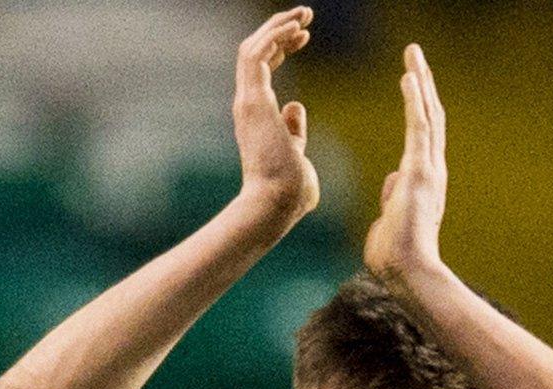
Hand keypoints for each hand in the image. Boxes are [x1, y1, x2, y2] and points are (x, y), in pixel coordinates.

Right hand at [235, 6, 318, 224]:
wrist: (275, 206)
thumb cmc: (289, 192)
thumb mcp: (297, 153)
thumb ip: (296, 131)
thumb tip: (297, 108)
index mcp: (257, 115)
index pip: (262, 68)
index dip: (282, 47)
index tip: (304, 37)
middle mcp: (247, 104)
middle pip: (256, 52)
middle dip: (279, 28)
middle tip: (305, 15)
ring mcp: (247, 102)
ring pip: (253, 48)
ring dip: (277, 26)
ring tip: (303, 14)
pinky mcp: (252, 101)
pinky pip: (257, 56)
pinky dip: (274, 37)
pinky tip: (296, 27)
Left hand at [363, 43, 447, 282]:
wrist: (408, 272)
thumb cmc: (395, 255)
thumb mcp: (390, 218)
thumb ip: (393, 195)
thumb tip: (392, 178)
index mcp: (423, 181)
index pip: (422, 135)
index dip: (418, 106)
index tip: (412, 82)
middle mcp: (432, 170)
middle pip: (430, 117)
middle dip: (423, 85)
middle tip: (416, 55)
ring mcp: (429, 169)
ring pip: (428, 115)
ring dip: (421, 82)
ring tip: (414, 54)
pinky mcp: (421, 170)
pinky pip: (419, 127)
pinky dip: (415, 100)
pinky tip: (409, 76)